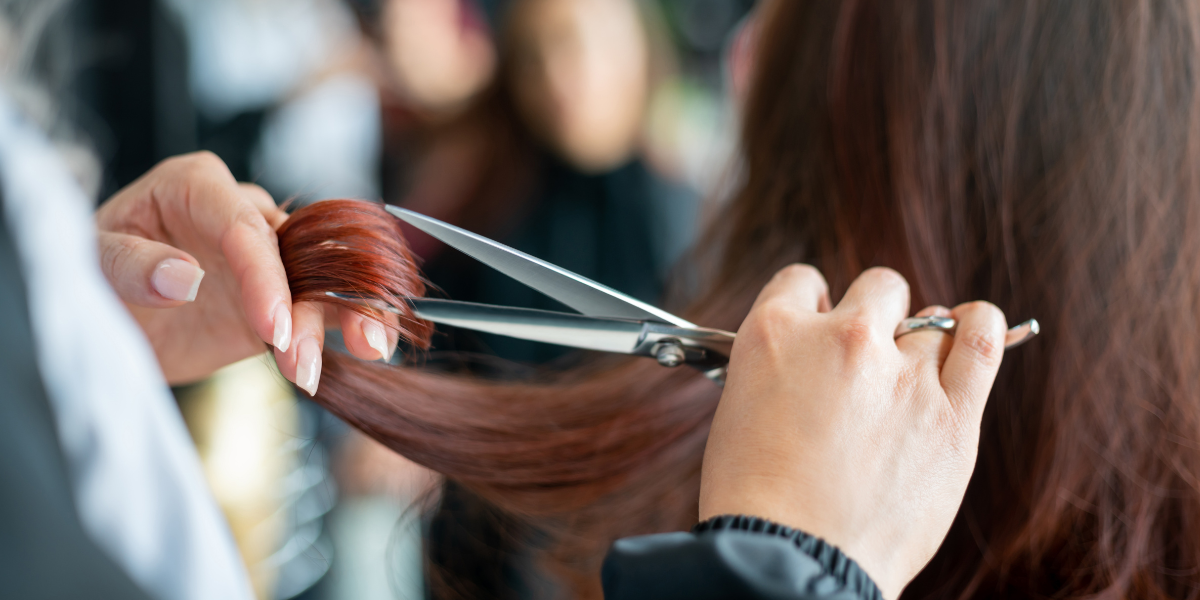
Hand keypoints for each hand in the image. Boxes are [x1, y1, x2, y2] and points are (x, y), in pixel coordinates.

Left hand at [95, 151, 399, 390]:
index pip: (242, 224)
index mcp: (196, 186)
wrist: (102, 319)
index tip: (271, 325)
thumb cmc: (86, 273)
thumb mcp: (89, 263)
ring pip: (323, 276)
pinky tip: (375, 347)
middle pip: (296, 249)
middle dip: (311, 302)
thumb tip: (183, 277)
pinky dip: (351, 326)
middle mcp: (240, 215)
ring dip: (346, 315)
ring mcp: (266, 258)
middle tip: (301, 357)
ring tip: (364, 352)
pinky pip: (325, 306)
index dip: (263, 274)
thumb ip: (130, 265)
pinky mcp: (281, 299)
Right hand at [699, 265, 1007, 598]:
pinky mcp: (951, 416)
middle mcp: (843, 339)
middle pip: (877, 290)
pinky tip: (973, 330)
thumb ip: (782, 369)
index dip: (814, 306)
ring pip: (930, 319)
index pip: (803, 283)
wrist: (790, 559)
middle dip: (872, 318)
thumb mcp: (739, 408)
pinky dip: (980, 328)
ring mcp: (902, 374)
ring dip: (922, 337)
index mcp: (776, 334)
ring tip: (916, 367)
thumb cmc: (756, 499)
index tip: (821, 329)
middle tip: (864, 362)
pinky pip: (981, 342)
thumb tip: (815, 358)